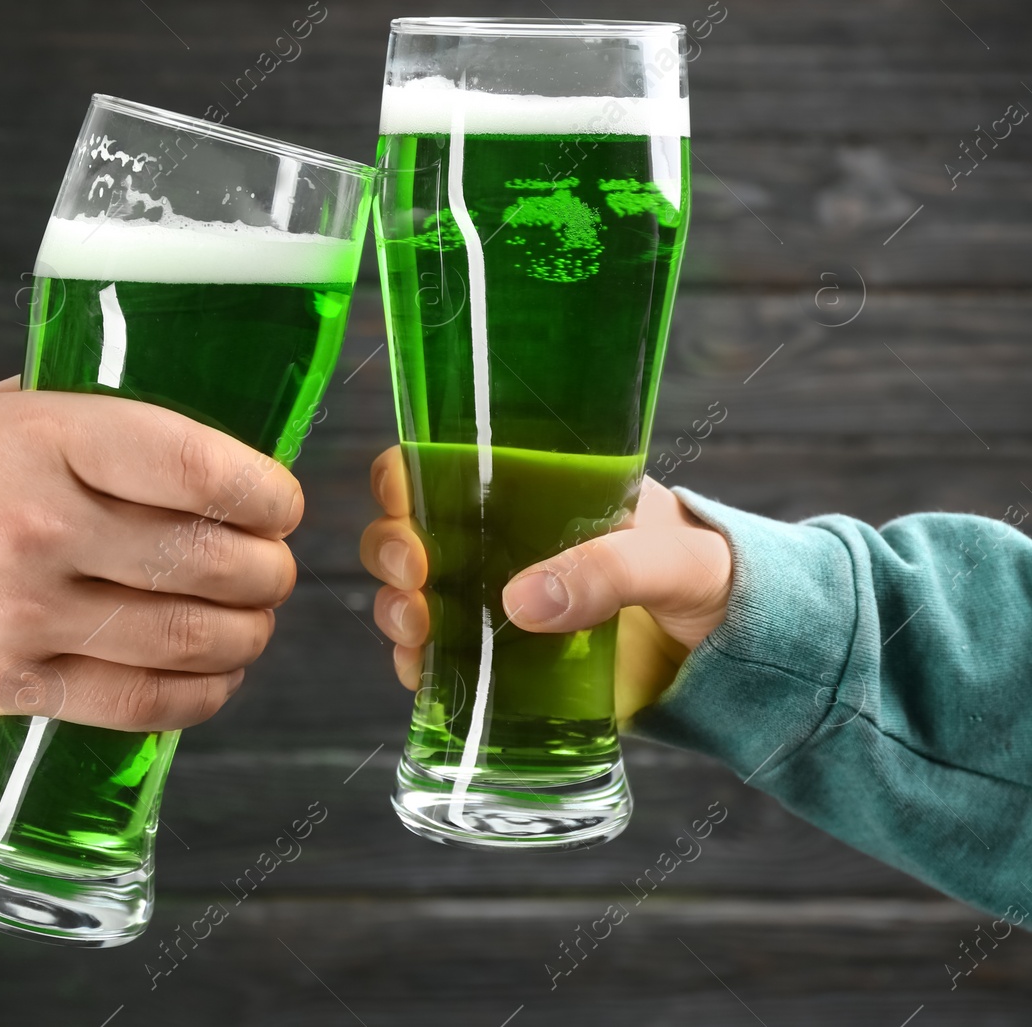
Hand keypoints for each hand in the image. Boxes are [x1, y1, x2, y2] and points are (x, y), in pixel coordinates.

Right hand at [0, 379, 300, 729]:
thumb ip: (67, 414)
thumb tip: (163, 423)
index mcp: (42, 436)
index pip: (203, 467)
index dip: (268, 492)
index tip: (281, 501)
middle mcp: (44, 526)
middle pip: (215, 560)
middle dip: (269, 570)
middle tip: (273, 566)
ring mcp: (25, 615)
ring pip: (193, 639)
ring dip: (247, 636)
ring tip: (251, 623)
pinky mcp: (5, 687)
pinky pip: (139, 704)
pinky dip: (198, 697)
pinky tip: (211, 681)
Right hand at [358, 446, 732, 720]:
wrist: (744, 655)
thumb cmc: (716, 577)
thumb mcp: (674, 559)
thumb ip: (609, 569)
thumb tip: (520, 601)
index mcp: (536, 489)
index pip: (446, 462)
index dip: (408, 477)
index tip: (407, 503)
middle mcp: (502, 541)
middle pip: (410, 530)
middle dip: (391, 549)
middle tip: (415, 574)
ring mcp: (497, 602)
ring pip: (413, 594)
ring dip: (397, 608)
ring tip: (416, 629)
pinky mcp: (505, 663)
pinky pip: (441, 661)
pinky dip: (419, 667)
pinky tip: (424, 673)